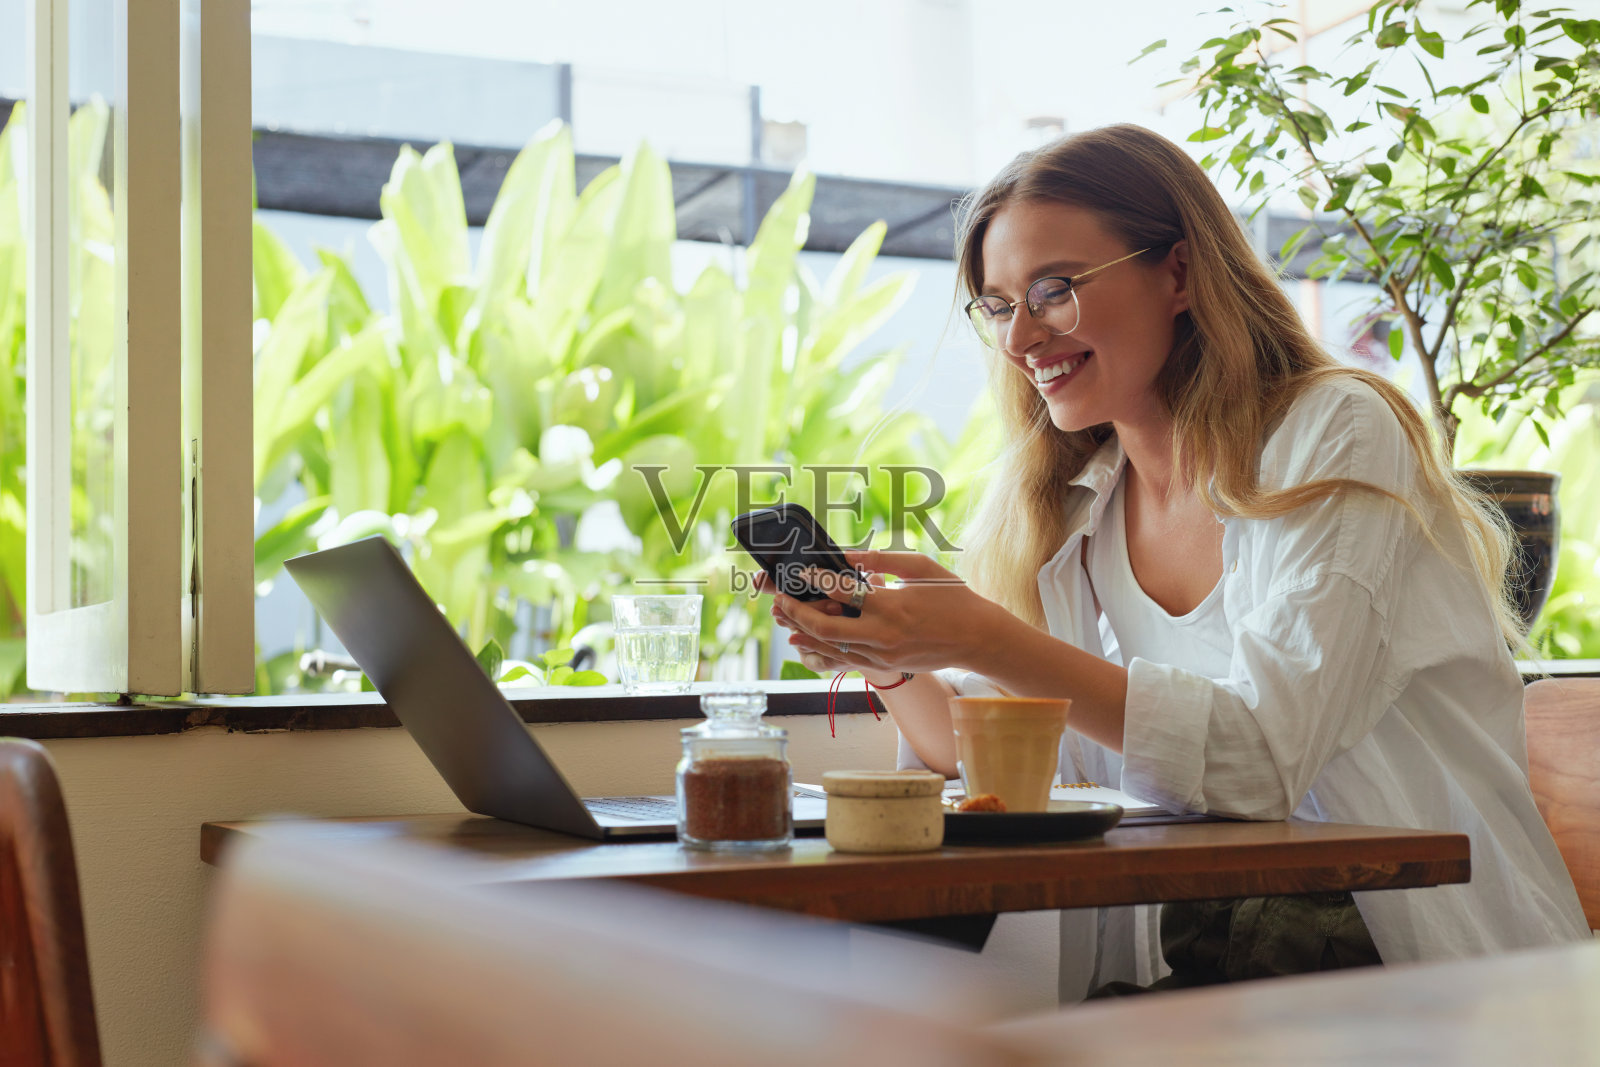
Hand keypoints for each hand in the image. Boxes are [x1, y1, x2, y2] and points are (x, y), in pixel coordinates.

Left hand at [769, 550, 1013, 678]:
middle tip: (780, 599)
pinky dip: (822, 647)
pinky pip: (845, 658)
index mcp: (893, 606)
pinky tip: (805, 637)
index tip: (798, 571)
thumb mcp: (921, 567)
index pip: (843, 593)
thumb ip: (882, 560)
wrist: (977, 638)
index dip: (816, 581)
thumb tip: (847, 555)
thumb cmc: (952, 596)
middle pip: (826, 628)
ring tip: (783, 618)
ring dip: (804, 632)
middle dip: (798, 614)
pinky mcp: (886, 665)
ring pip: (831, 648)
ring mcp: (883, 654)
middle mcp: (884, 634)